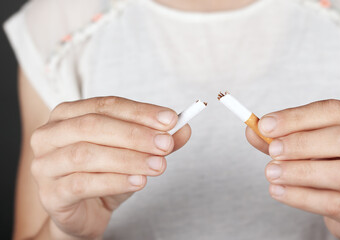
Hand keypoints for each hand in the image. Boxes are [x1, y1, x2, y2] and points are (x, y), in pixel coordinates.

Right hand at [30, 97, 190, 238]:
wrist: (85, 212)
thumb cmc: (104, 175)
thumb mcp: (133, 154)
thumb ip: (155, 139)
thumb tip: (184, 129)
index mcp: (68, 114)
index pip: (106, 105)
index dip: (140, 112)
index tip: (171, 119)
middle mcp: (50, 135)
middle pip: (93, 125)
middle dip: (135, 134)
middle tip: (167, 144)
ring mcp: (45, 164)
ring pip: (86, 154)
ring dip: (128, 159)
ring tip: (158, 165)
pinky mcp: (50, 194)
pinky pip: (82, 184)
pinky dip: (115, 181)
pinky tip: (139, 182)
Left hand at [246, 99, 339, 238]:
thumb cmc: (333, 167)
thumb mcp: (310, 147)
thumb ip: (283, 137)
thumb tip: (252, 129)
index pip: (336, 111)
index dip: (298, 117)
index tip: (266, 125)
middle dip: (302, 142)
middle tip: (272, 150)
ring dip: (300, 171)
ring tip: (270, 172)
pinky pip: (334, 203)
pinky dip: (301, 196)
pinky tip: (277, 191)